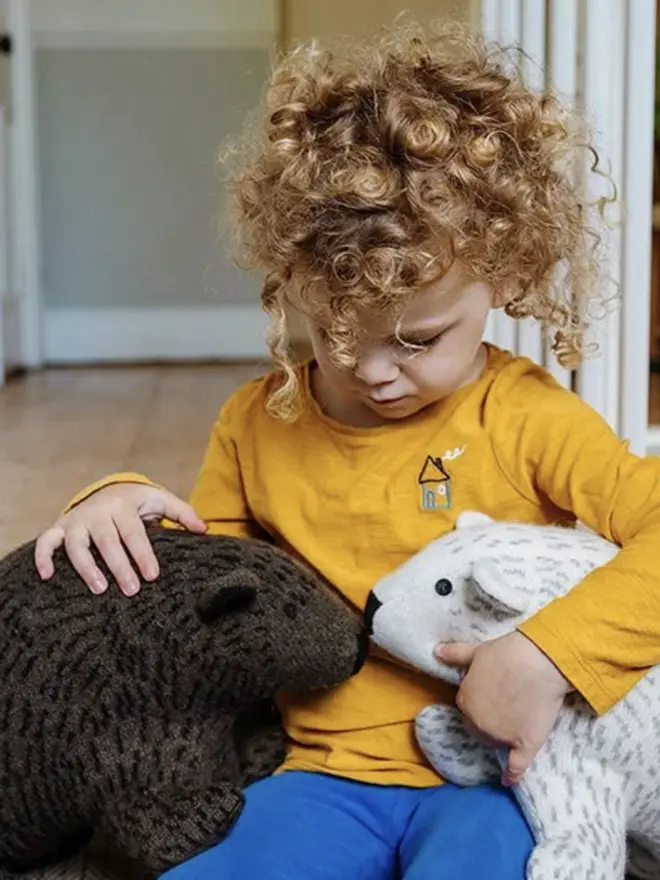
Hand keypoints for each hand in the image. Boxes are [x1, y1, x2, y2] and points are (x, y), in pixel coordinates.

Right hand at [35, 483, 206, 595]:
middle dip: (119, 566)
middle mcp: (97, 512)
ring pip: (76, 544)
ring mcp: (76, 520)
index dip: (142, 553)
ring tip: (100, 590)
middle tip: (132, 590)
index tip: (152, 575)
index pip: (134, 532)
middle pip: (107, 541)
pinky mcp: (59, 528)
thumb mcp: (160, 500)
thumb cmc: (137, 503)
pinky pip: (45, 542)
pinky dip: (43, 557)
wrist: (106, 490)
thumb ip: (183, 513)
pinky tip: (47, 576)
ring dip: (86, 567)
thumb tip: (204, 529)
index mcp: (123, 505)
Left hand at [435, 631, 572, 785]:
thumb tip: (436, 651)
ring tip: (518, 717)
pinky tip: (508, 781)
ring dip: (502, 735)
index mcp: (465, 701)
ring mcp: (501, 736)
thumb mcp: (476, 651)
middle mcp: (479, 723)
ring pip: (496, 742)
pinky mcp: (524, 744)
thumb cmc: (506, 653)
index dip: (481, 699)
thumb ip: (455, 655)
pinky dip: (512, 775)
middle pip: (480, 727)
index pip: (468, 707)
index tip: (493, 691)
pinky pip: (516, 766)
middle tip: (506, 702)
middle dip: (489, 718)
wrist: (537, 661)